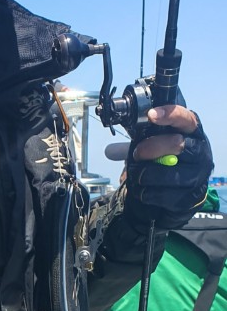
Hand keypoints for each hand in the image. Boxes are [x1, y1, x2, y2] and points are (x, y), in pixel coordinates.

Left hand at [124, 105, 213, 230]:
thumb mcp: (153, 146)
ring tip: (138, 175)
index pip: (185, 118)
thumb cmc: (165, 161)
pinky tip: (143, 190)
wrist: (178, 192)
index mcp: (191, 132)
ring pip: (173, 173)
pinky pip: (167, 194)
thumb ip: (136, 144)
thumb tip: (109, 151)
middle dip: (153, 147)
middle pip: (177, 144)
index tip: (151, 115)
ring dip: (148, 174)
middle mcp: (200, 151)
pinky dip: (149, 193)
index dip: (170, 114)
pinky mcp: (192, 195)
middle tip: (137, 153)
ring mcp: (198, 174)